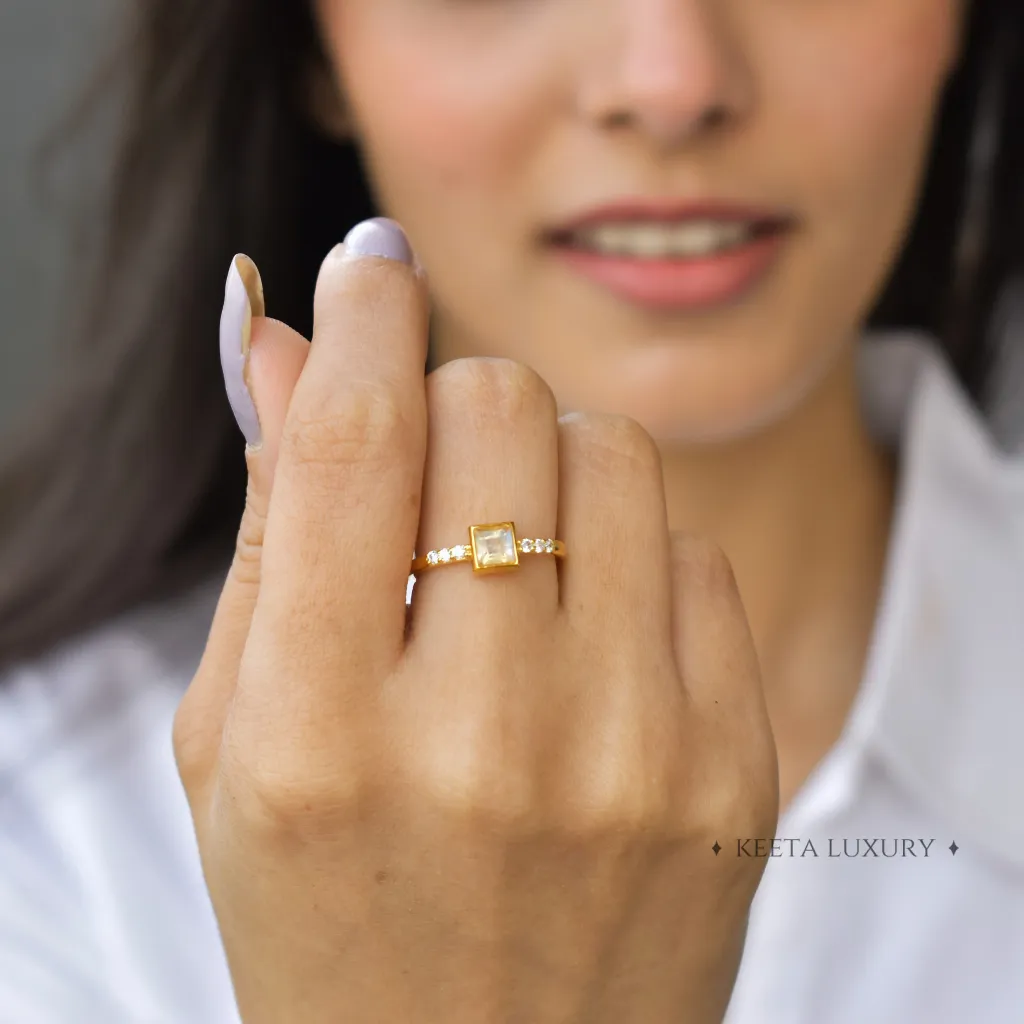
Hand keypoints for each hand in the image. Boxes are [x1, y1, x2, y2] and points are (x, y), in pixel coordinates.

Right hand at [174, 220, 778, 1023]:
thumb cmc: (332, 915)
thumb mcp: (241, 747)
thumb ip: (270, 535)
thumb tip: (292, 344)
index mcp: (322, 739)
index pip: (356, 440)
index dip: (366, 313)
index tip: (371, 259)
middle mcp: (485, 742)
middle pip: (500, 413)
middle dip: (457, 406)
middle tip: (435, 475)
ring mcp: (631, 757)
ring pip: (612, 454)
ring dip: (550, 467)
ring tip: (513, 564)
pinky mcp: (733, 769)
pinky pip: (691, 554)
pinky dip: (629, 562)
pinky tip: (589, 648)